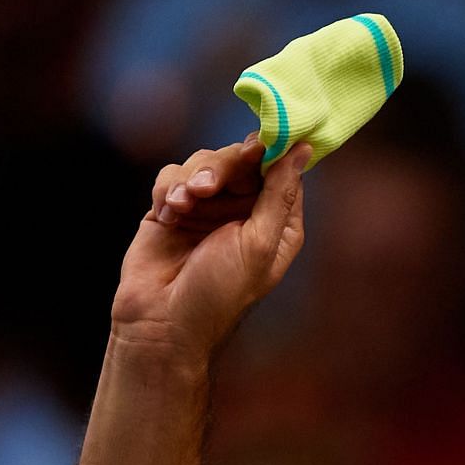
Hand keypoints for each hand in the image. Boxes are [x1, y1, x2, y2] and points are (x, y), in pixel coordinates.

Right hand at [110, 136, 310, 360]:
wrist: (161, 321)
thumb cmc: (220, 292)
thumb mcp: (259, 242)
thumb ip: (279, 193)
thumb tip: (303, 148)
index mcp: (277, 221)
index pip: (281, 169)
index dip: (271, 150)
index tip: (258, 143)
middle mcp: (245, 210)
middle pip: (239, 158)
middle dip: (221, 167)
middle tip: (206, 188)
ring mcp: (207, 208)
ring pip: (203, 162)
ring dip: (190, 180)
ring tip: (182, 206)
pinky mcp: (172, 208)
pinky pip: (172, 176)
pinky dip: (168, 190)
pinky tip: (168, 215)